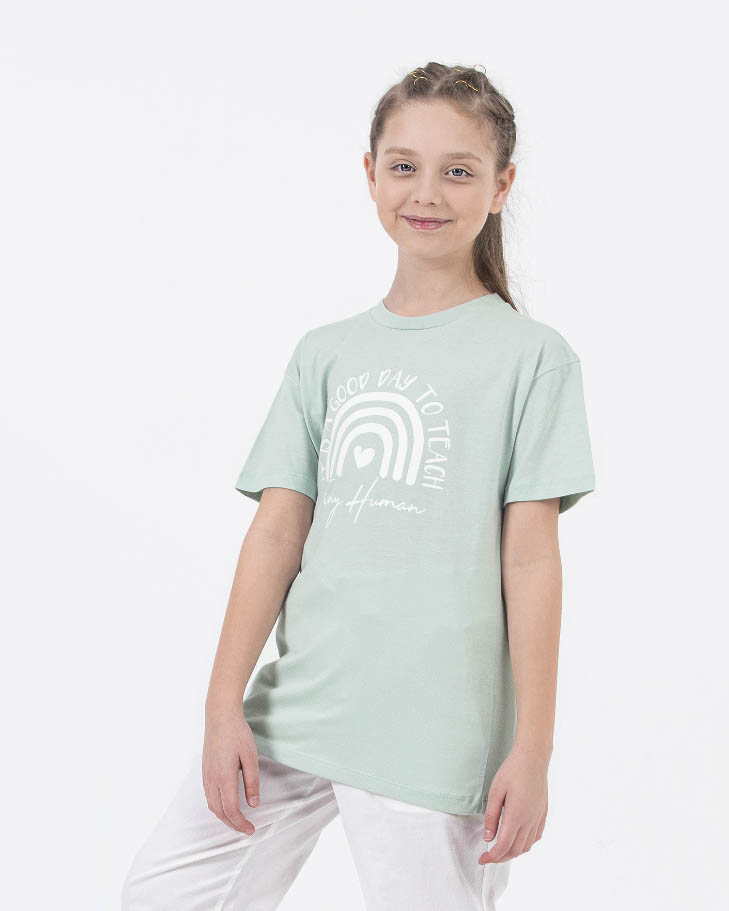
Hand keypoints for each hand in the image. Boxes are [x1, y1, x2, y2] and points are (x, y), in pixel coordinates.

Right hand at [202, 706, 259, 834]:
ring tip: (237, 820)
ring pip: (212, 805)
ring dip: (224, 817)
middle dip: (232, 824)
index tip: (251, 829)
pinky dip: (217, 806)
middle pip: (219, 811)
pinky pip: (208, 796)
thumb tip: (254, 804)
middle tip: (246, 829)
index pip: (230, 809)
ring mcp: (206, 775)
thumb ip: (252, 782)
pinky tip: (225, 804)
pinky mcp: (205, 770)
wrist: (220, 716)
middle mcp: (211, 779)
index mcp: (224, 777)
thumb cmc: (237, 733)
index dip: (240, 823)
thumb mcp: (250, 756)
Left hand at [478, 744, 547, 864]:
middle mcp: (530, 820)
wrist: (533, 758)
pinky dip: (526, 844)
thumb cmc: (512, 770)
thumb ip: (491, 816)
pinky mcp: (543, 813)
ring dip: (513, 852)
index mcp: (516, 815)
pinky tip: (518, 840)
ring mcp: (538, 817)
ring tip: (500, 850)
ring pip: (527, 846)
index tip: (481, 859)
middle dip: (500, 858)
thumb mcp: (495, 791)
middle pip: (515, 850)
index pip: (504, 846)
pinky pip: (535, 837)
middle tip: (488, 857)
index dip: (492, 857)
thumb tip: (488, 838)